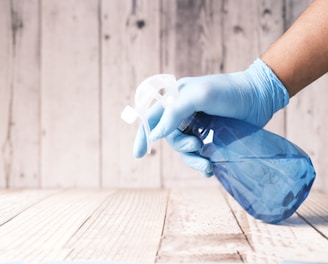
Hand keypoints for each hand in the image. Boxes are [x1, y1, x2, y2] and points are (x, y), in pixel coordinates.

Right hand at [133, 59, 288, 175]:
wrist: (259, 97)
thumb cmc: (229, 92)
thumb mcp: (198, 96)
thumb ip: (173, 113)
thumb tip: (154, 135)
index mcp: (175, 98)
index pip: (152, 117)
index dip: (143, 135)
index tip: (139, 155)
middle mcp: (183, 112)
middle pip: (170, 137)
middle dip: (182, 147)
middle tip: (197, 146)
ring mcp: (197, 124)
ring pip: (184, 148)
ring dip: (193, 159)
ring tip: (207, 166)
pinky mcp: (210, 134)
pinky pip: (198, 152)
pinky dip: (202, 162)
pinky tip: (210, 168)